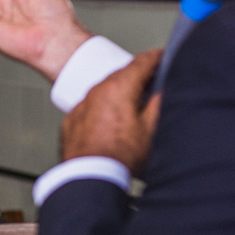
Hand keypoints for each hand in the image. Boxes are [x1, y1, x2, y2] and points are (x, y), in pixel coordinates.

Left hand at [61, 49, 162, 174]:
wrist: (88, 178)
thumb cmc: (118, 157)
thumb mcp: (150, 129)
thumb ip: (157, 103)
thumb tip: (161, 90)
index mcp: (118, 88)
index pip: (141, 62)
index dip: (156, 57)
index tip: (163, 56)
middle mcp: (96, 92)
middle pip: (121, 75)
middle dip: (137, 76)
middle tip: (152, 81)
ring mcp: (81, 106)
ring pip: (103, 91)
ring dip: (118, 93)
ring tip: (132, 104)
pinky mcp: (71, 121)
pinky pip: (90, 108)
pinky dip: (101, 109)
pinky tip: (111, 122)